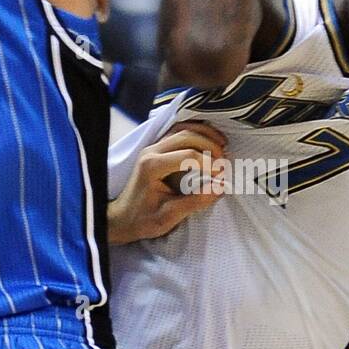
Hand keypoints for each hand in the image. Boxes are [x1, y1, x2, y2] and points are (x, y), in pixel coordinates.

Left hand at [108, 121, 228, 244]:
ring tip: (222, 146)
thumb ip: (196, 201)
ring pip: (182, 129)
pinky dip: (196, 133)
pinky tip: (209, 140)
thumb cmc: (143, 219)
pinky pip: (178, 132)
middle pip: (186, 136)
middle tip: (225, 162)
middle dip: (210, 146)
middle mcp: (151, 151)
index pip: (187, 156)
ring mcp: (153, 147)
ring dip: (204, 134)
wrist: (123, 218)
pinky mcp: (157, 148)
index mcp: (152, 166)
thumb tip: (220, 187)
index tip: (222, 176)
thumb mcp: (170, 216)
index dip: (209, 164)